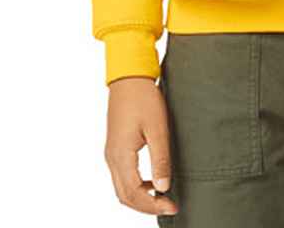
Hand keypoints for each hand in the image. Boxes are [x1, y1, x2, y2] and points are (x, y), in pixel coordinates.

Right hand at [104, 76, 178, 216]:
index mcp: (121, 155)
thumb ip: (160, 160)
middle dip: (146, 206)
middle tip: (169, 206)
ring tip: (162, 197)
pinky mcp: (115, 147)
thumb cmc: (144, 99)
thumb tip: (164, 188)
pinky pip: (122, 176)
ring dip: (140, 197)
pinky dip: (136, 186)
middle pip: (125, 196)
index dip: (153, 206)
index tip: (172, 206)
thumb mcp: (157, 128)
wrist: (128, 77)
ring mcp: (111, 153)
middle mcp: (112, 158)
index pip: (134, 194)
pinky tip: (153, 181)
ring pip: (122, 188)